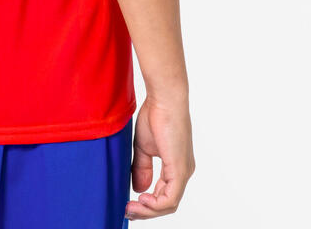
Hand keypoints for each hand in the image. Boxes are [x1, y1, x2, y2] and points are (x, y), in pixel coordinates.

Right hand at [125, 93, 194, 219]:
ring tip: (131, 207)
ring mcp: (183, 172)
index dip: (147, 204)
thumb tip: (140, 189)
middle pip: (167, 203)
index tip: (128, 203)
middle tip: (127, 210)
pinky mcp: (180, 170)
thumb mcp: (144, 147)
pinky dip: (155, 204)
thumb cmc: (155, 114)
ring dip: (148, 210)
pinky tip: (141, 199)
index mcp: (176, 166)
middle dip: (146, 211)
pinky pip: (170, 198)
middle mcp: (183, 171)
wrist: (164, 99)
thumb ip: (142, 168)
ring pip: (169, 204)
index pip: (164, 194)